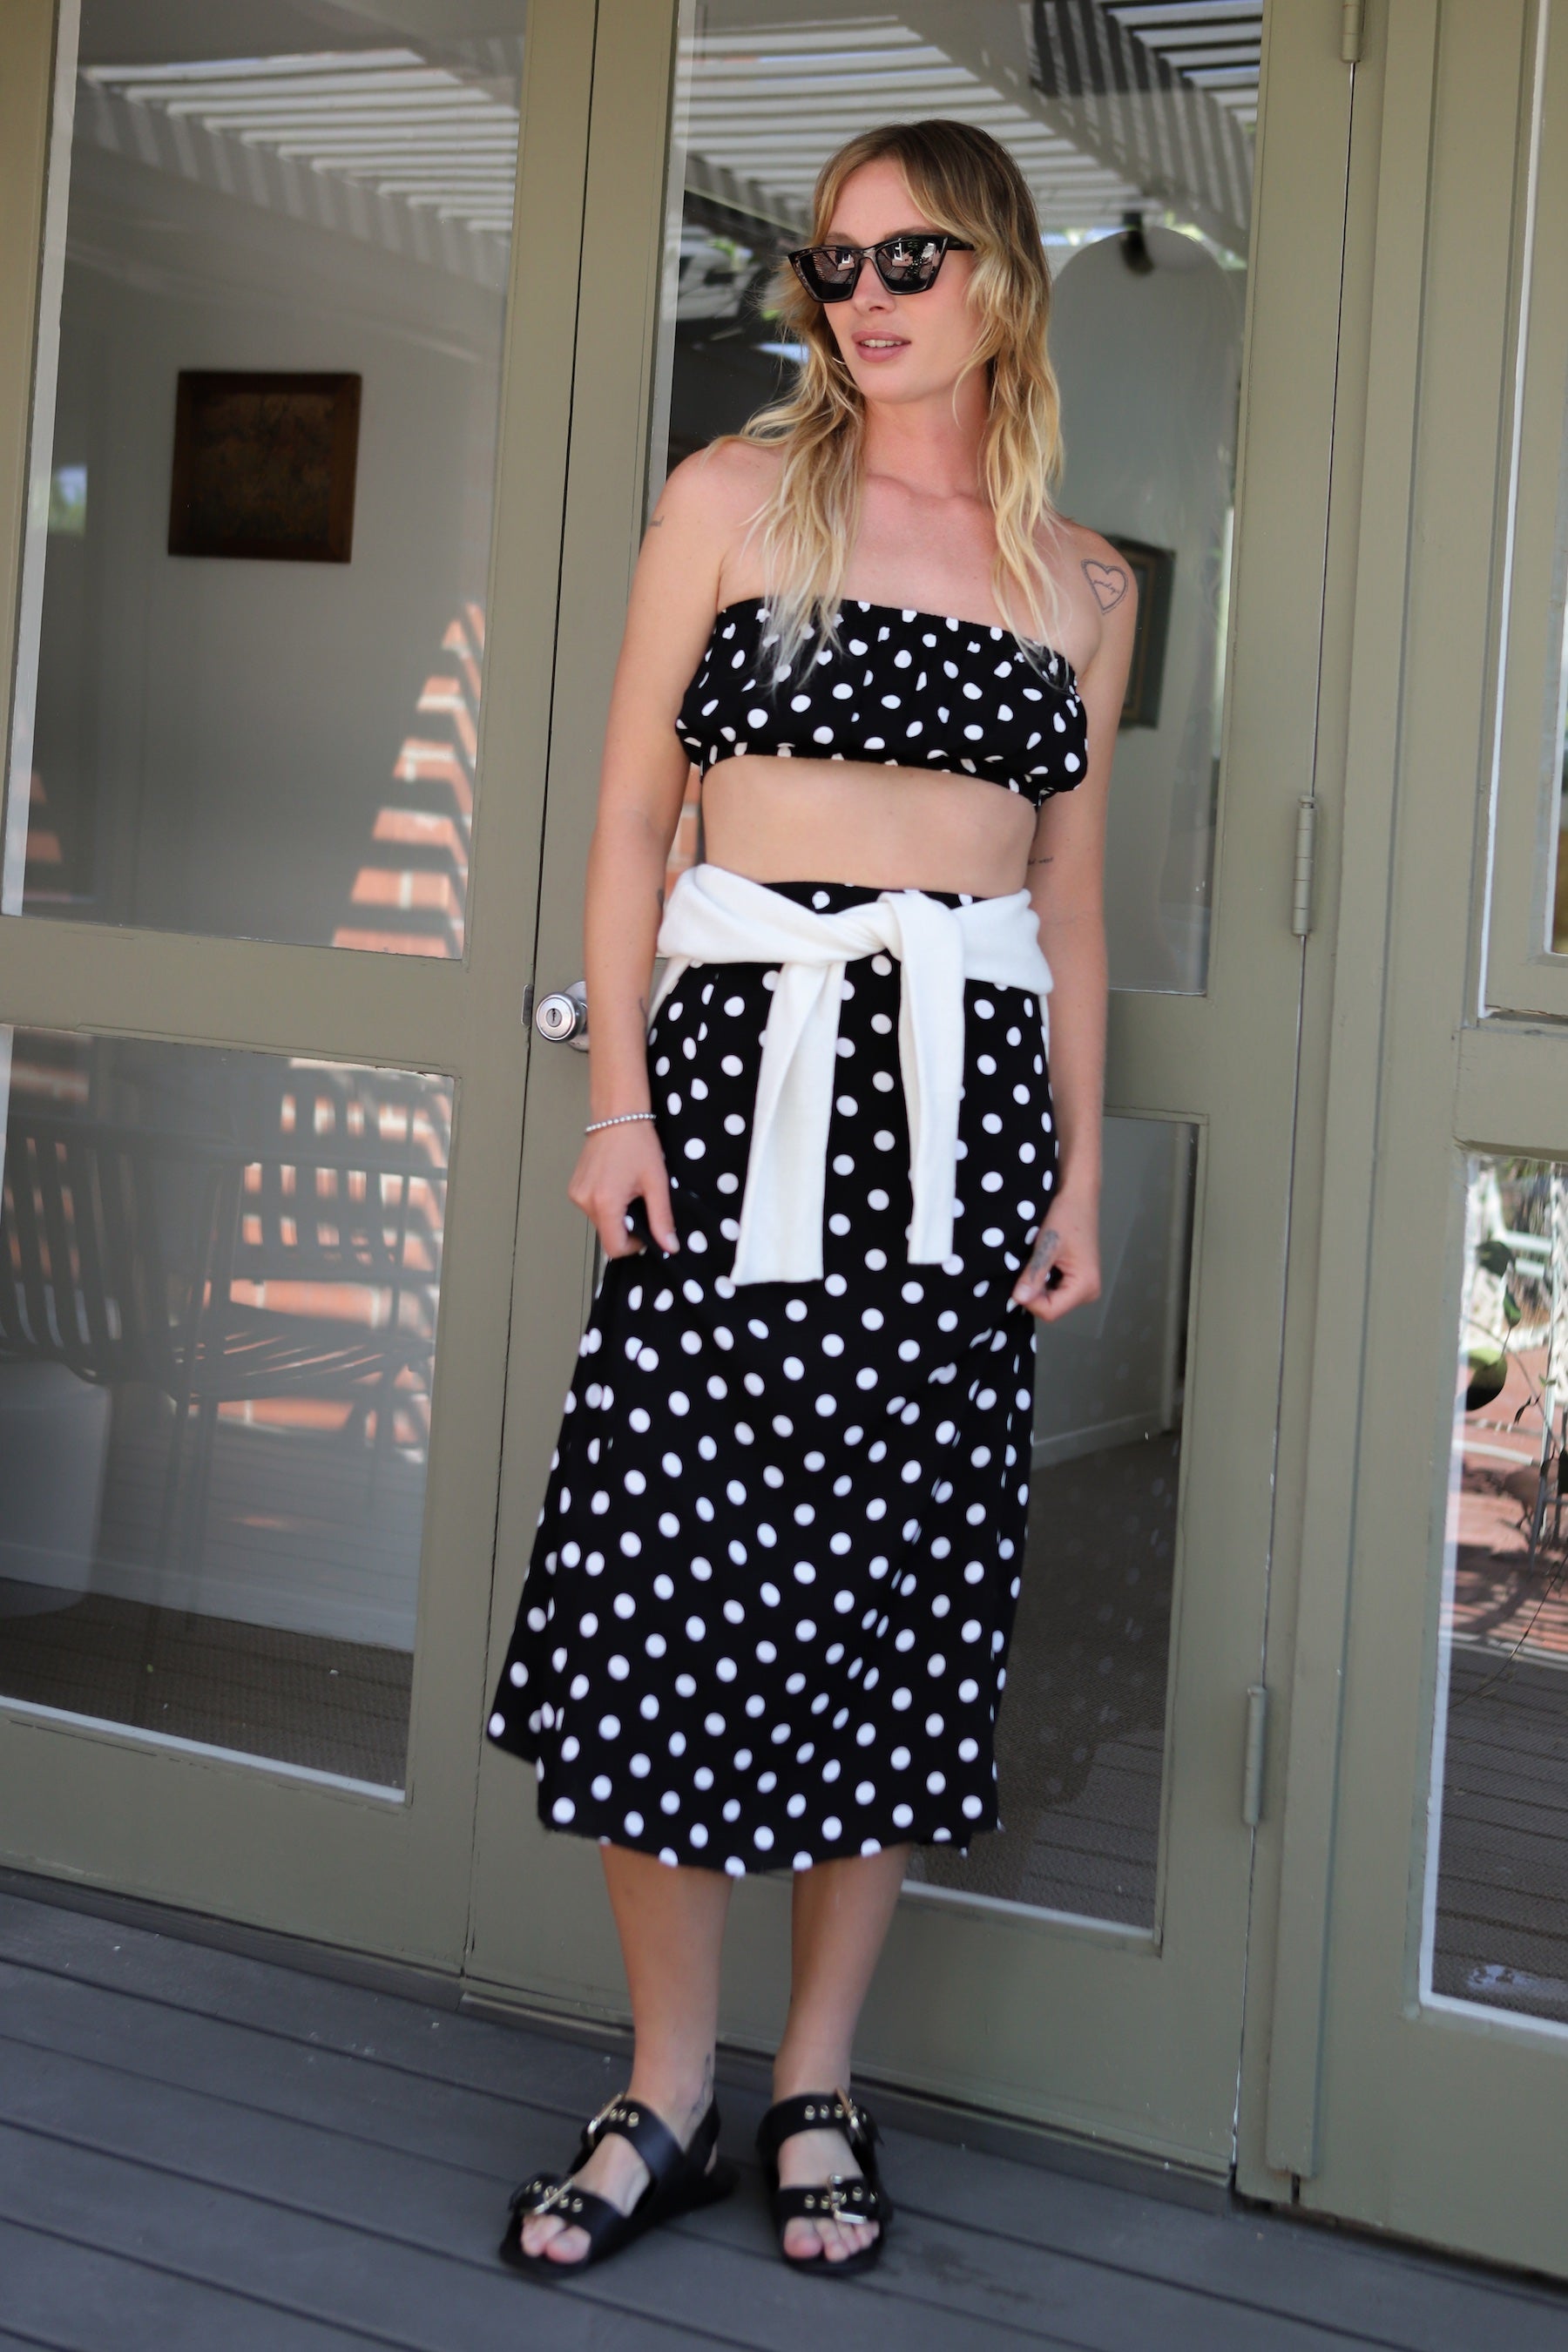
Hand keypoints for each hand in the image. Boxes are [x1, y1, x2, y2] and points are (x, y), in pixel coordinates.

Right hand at [568, 1121, 678, 1258]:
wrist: (618, 1115)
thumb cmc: (638, 1144)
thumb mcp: (656, 1183)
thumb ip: (661, 1219)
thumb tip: (669, 1247)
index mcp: (605, 1203)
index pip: (614, 1248)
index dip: (634, 1245)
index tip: (647, 1229)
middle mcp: (585, 1202)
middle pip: (607, 1235)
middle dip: (627, 1227)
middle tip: (641, 1202)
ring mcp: (576, 1195)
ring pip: (600, 1222)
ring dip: (617, 1215)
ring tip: (629, 1189)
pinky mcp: (574, 1188)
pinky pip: (593, 1208)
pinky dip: (607, 1204)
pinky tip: (617, 1184)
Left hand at [1010, 1183, 1099, 1320]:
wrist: (1077, 1196)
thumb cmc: (1067, 1215)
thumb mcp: (1047, 1244)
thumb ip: (1035, 1273)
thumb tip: (1019, 1298)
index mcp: (1086, 1286)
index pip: (1050, 1311)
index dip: (1030, 1300)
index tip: (1018, 1279)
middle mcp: (1088, 1292)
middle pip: (1051, 1308)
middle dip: (1033, 1292)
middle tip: (1025, 1267)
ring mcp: (1084, 1287)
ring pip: (1050, 1300)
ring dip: (1036, 1286)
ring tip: (1033, 1262)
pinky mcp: (1077, 1280)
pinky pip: (1054, 1290)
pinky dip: (1042, 1280)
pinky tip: (1039, 1263)